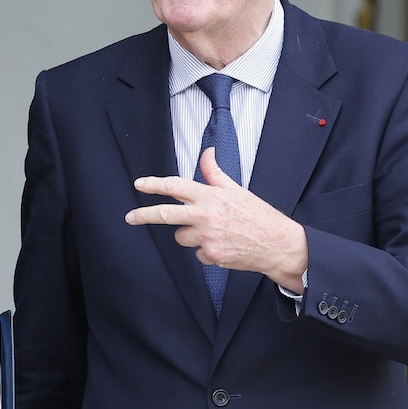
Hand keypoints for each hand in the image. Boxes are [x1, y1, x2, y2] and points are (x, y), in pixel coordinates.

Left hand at [125, 147, 307, 289]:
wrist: (277, 244)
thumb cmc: (258, 215)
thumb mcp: (236, 189)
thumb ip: (215, 173)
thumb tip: (207, 153)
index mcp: (210, 196)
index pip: (175, 186)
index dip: (154, 185)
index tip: (139, 184)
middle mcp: (205, 216)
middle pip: (166, 214)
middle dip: (144, 215)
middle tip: (130, 217)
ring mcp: (207, 237)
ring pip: (181, 237)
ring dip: (189, 234)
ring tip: (213, 232)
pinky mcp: (211, 256)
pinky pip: (197, 253)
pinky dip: (205, 250)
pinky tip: (223, 245)